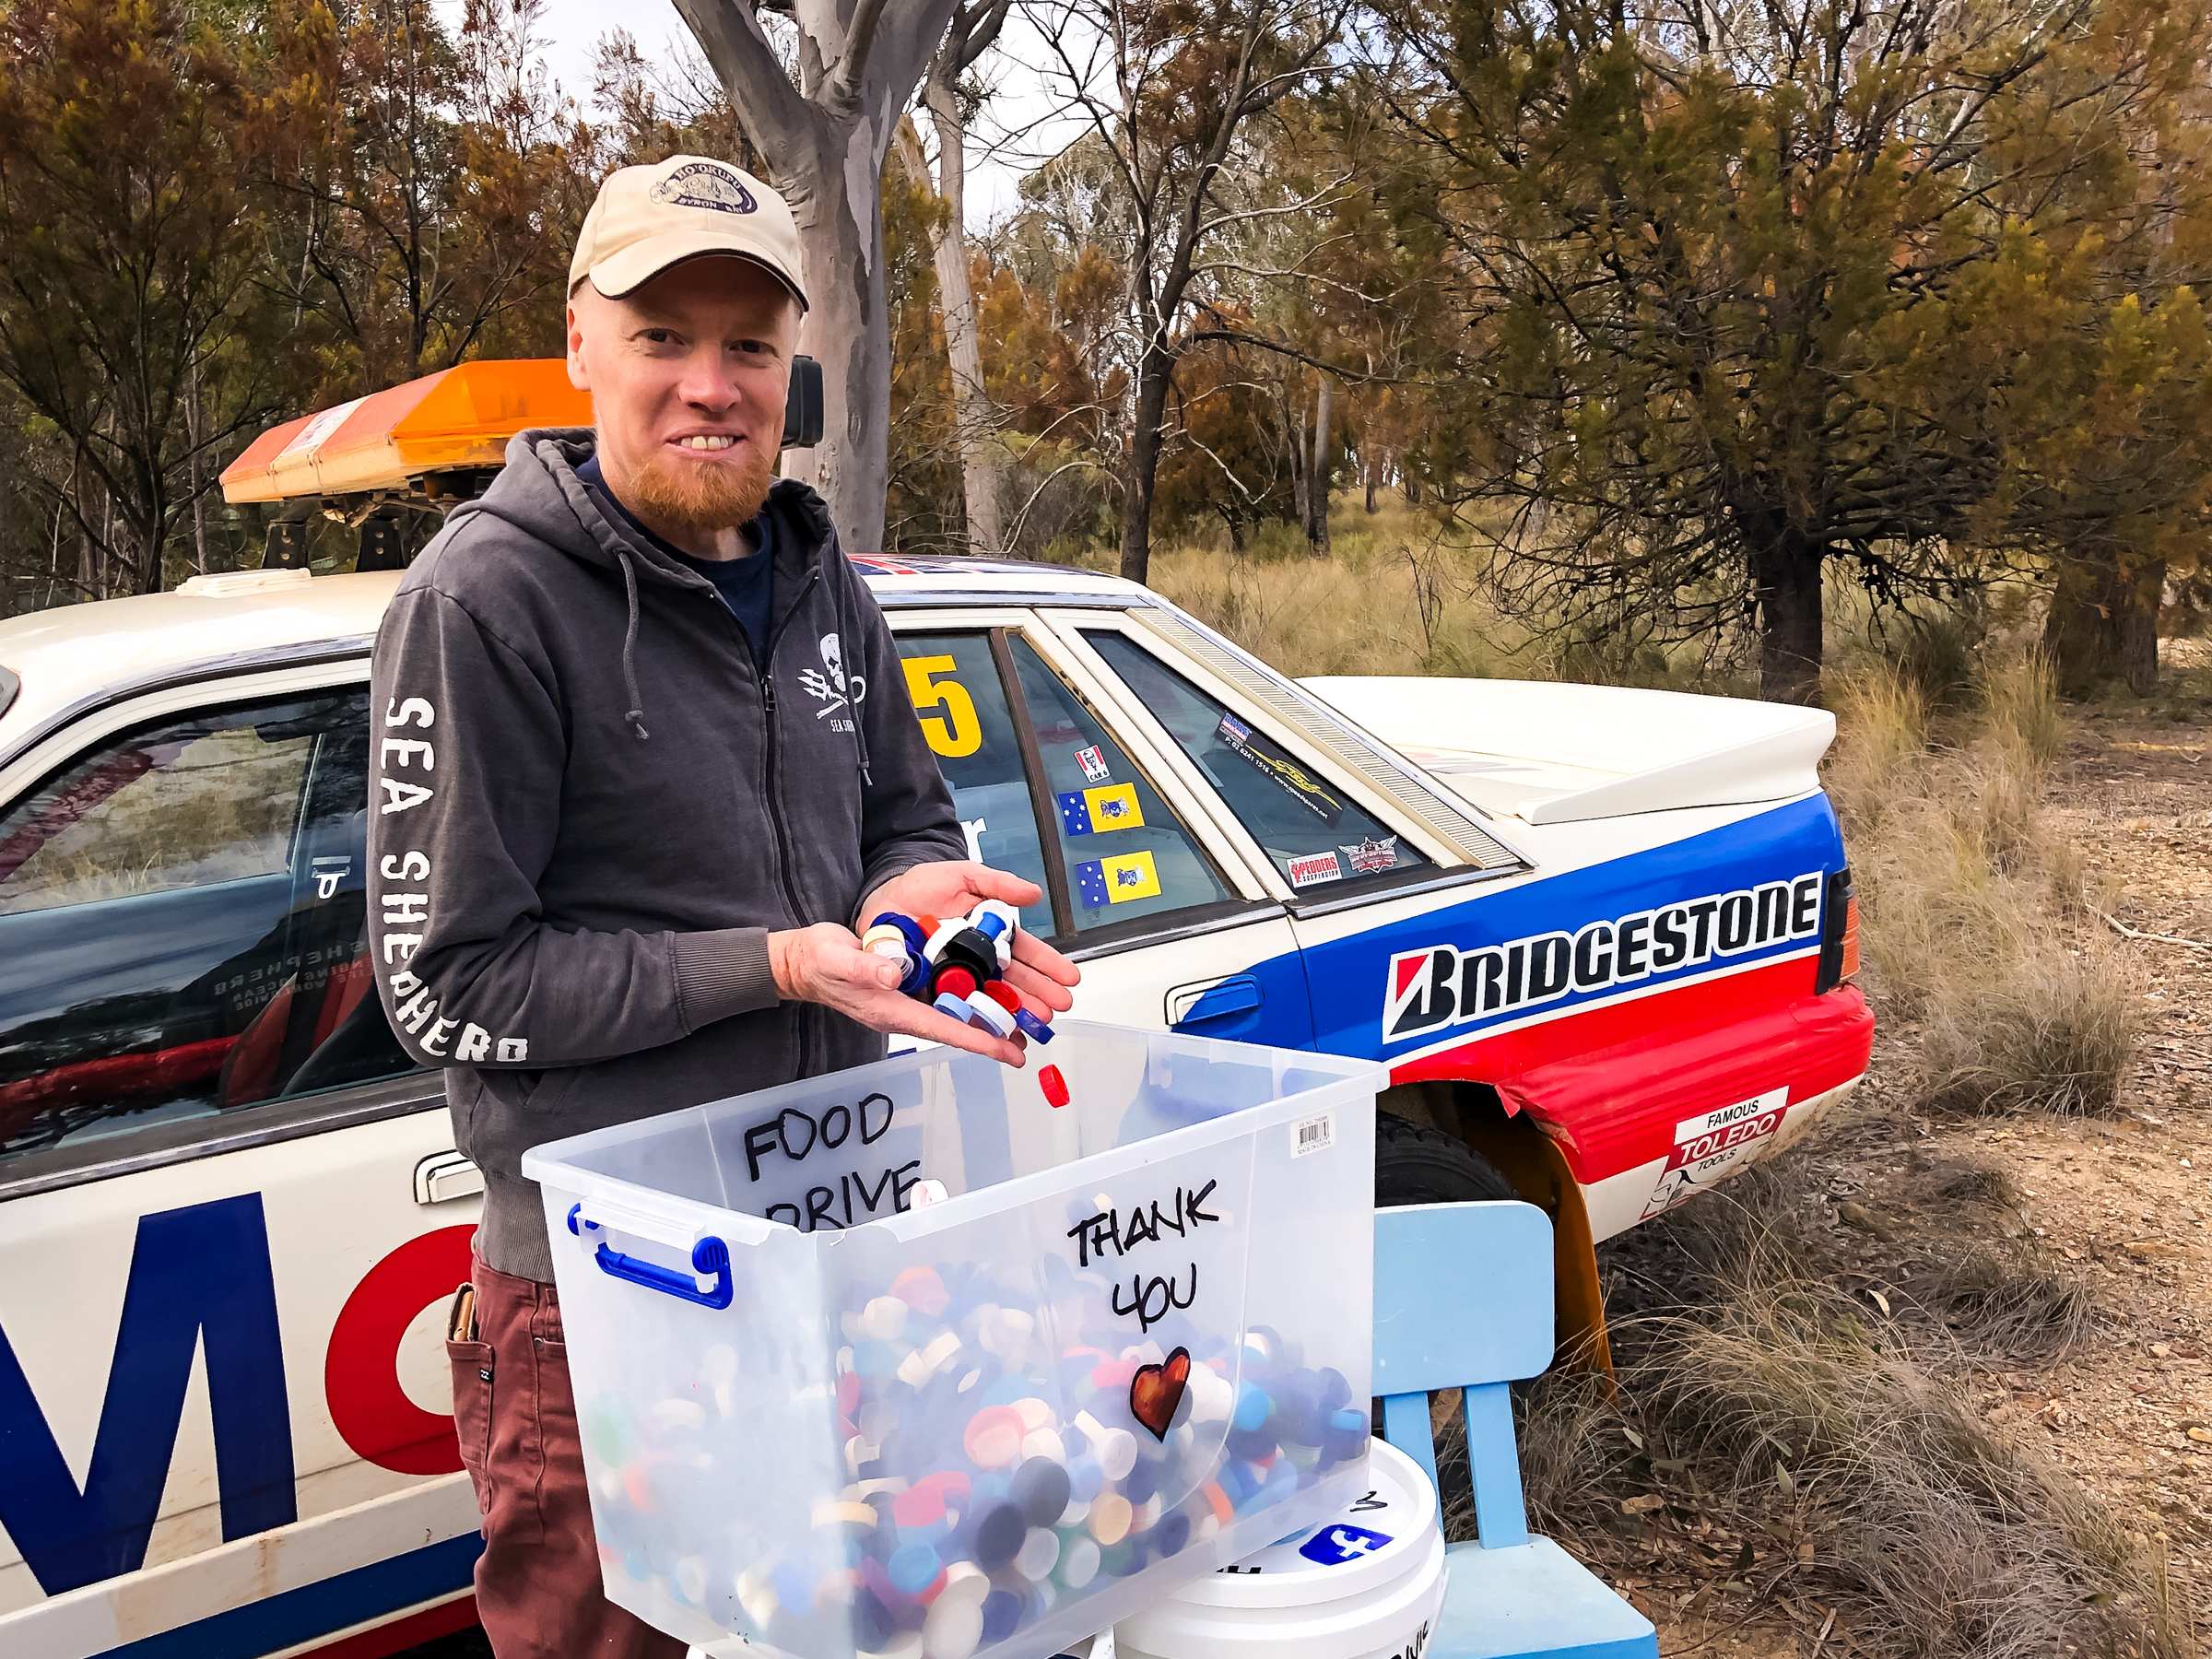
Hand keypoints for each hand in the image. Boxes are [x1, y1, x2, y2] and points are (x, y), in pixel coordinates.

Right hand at [769, 923, 1033, 1067]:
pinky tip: (995, 991)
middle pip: (957, 1026)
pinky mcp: (912, 983)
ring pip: (956, 1012)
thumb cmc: (819, 963)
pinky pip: (947, 995)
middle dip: (991, 1035)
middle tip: (1028, 1046)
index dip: (976, 1040)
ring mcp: (910, 998)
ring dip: (987, 1017)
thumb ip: (863, 969)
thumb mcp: (837, 960)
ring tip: (1023, 1026)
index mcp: (893, 1010)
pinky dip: (971, 995)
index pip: (942, 1029)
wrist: (807, 961)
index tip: (1007, 1052)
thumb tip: (892, 976)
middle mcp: (907, 1008)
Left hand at [856, 861, 1080, 1019]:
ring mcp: (957, 976)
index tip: (1068, 977)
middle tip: (1059, 1006)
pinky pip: (962, 1012)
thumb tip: (1033, 894)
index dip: (1046, 964)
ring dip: (1018, 1013)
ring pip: (993, 999)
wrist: (879, 902)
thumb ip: (997, 883)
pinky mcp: (935, 991)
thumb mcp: (961, 876)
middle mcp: (976, 957)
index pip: (1024, 950)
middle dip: (1039, 993)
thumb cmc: (919, 887)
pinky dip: (983, 1026)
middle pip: (1014, 979)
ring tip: (1039, 1023)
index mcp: (988, 931)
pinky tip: (1004, 1038)